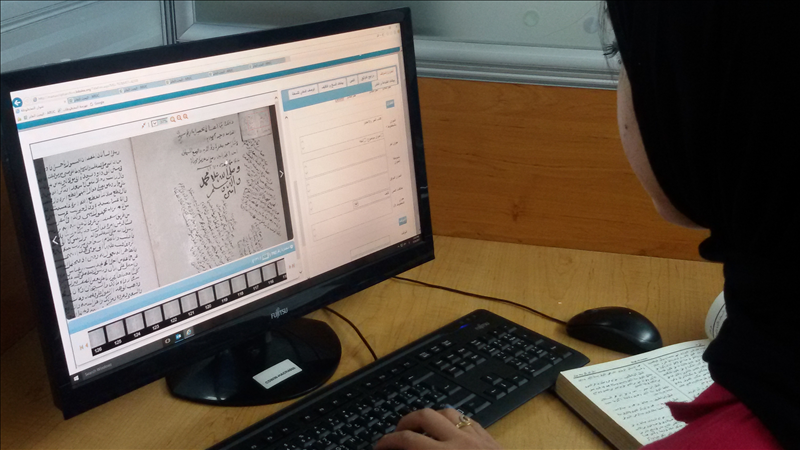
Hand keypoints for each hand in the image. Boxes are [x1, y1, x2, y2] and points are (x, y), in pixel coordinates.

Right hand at [374, 408, 501, 449]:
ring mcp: (478, 438)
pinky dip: (453, 422)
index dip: (388, 442)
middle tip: (396, 435)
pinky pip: (467, 420)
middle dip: (405, 423)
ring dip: (430, 418)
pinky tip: (449, 433)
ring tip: (421, 429)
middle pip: (425, 416)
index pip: (409, 441)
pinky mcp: (491, 440)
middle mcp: (461, 442)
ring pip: (447, 412)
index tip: (379, 447)